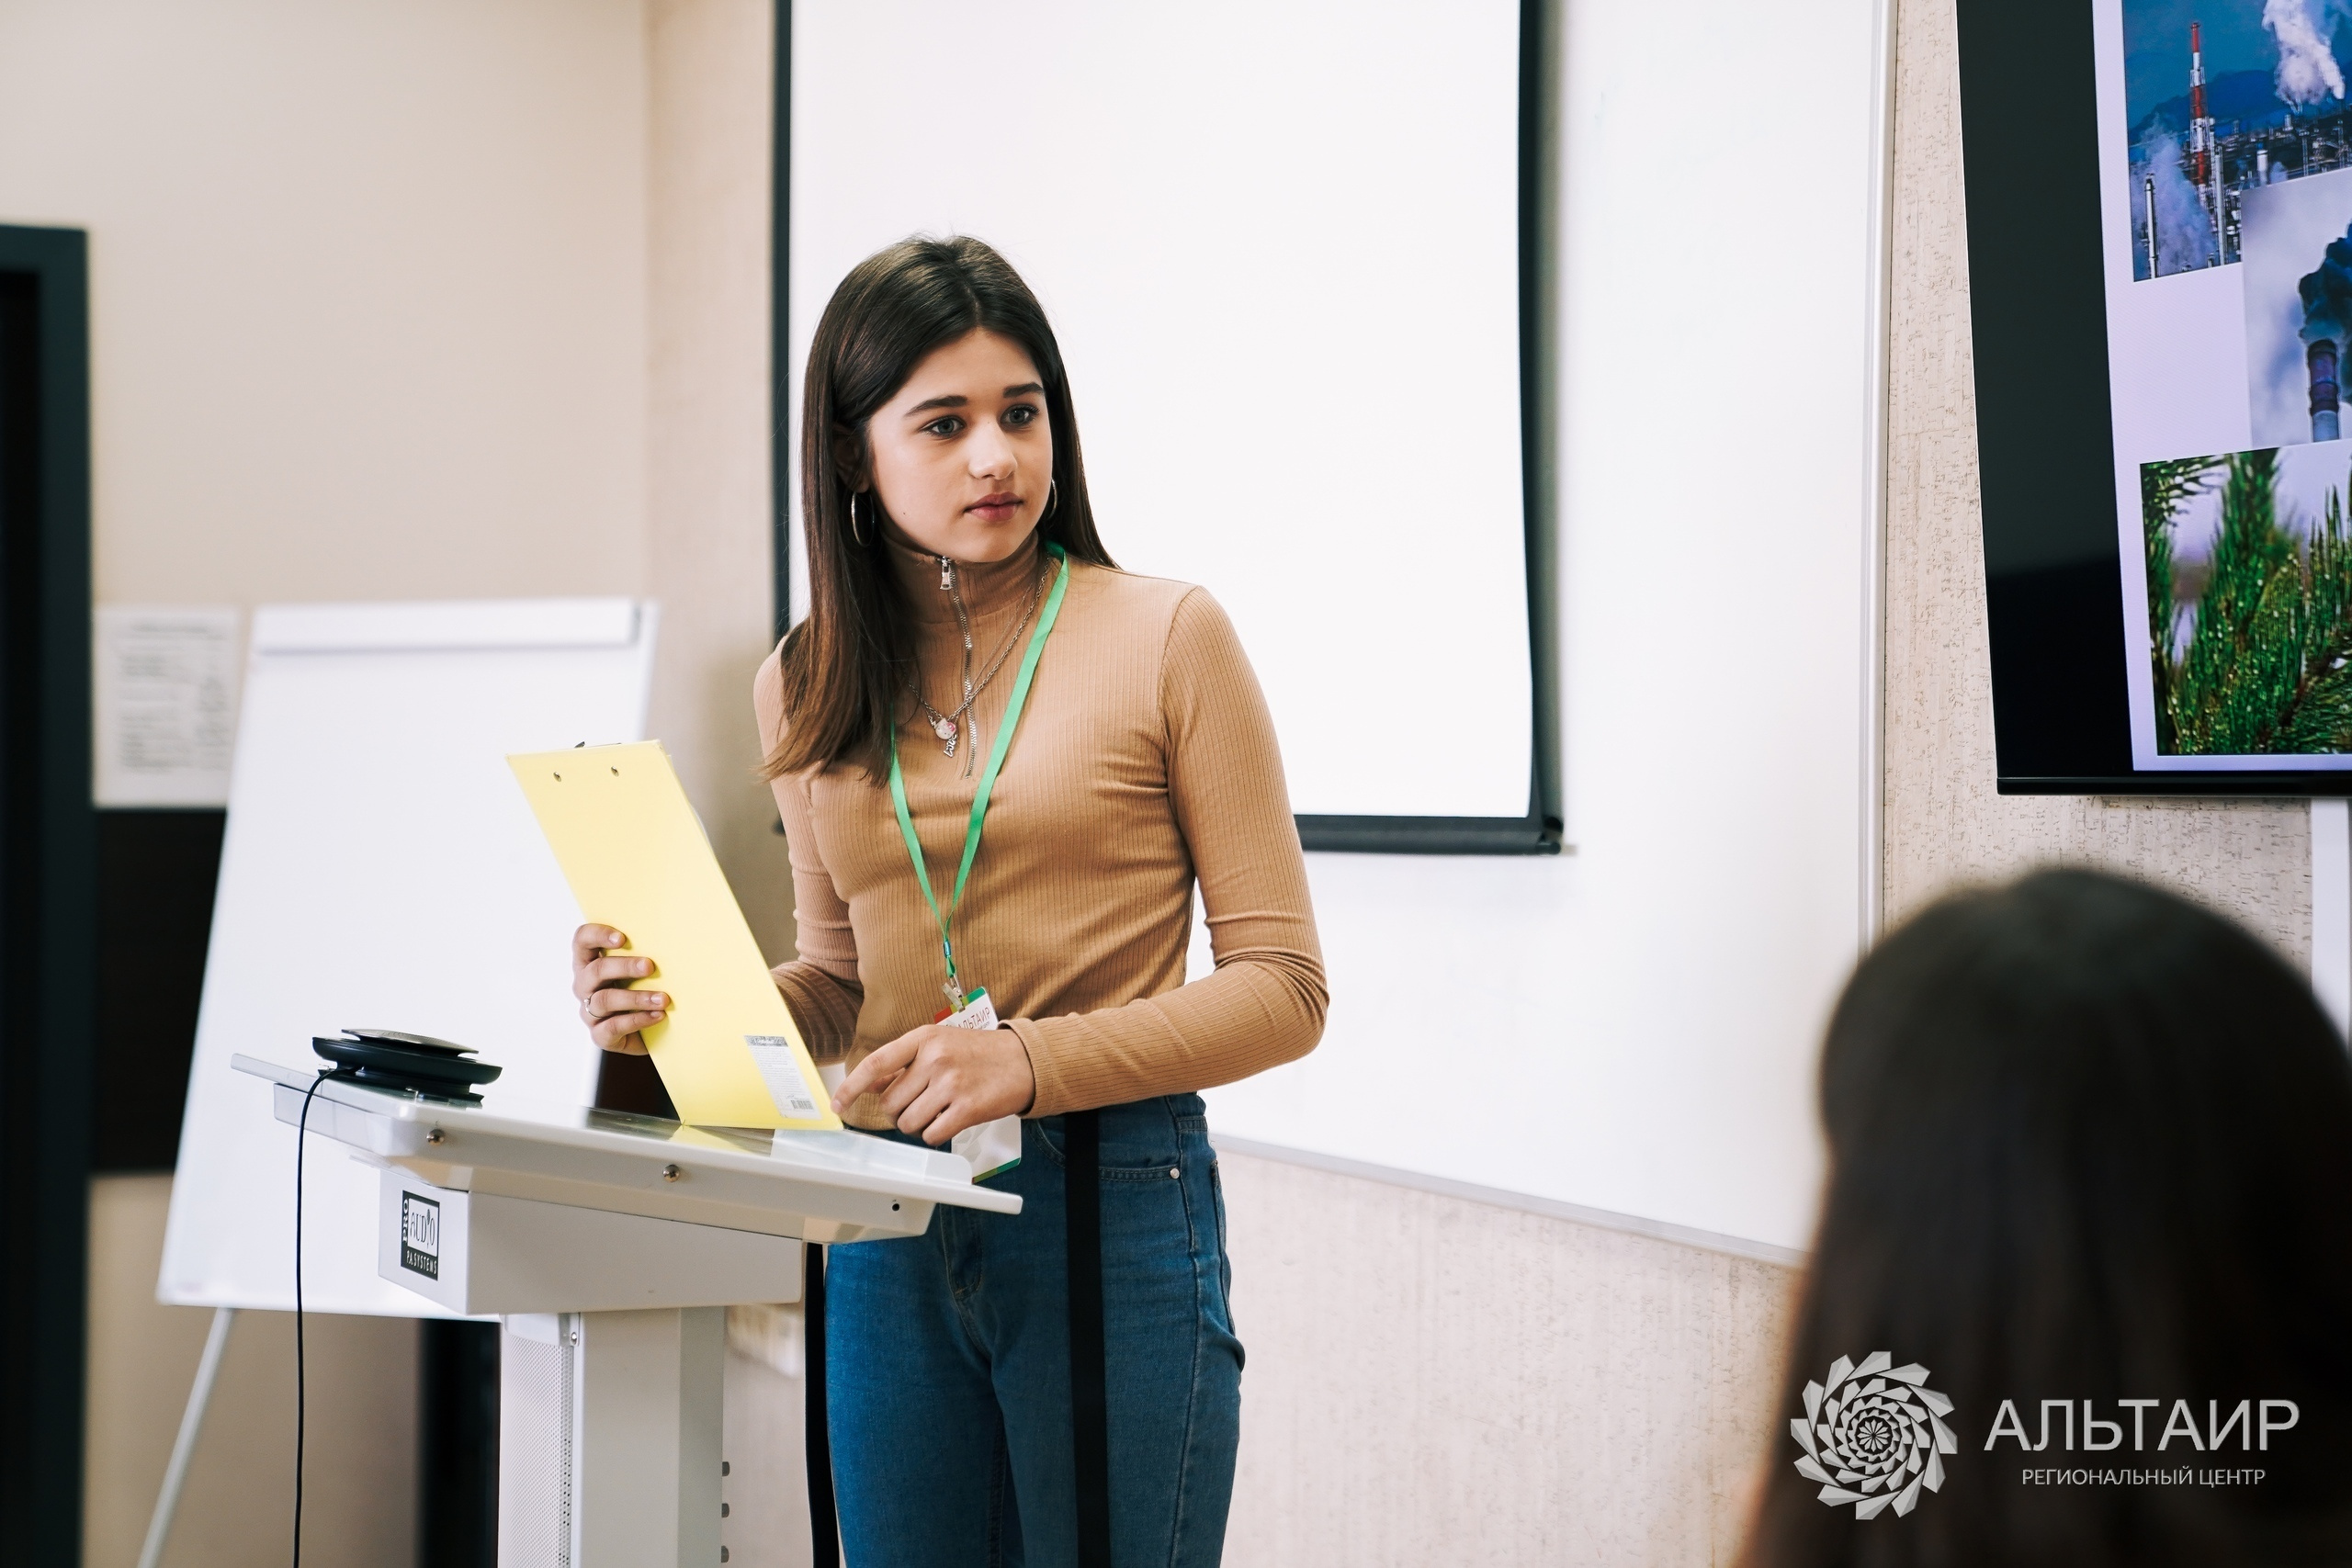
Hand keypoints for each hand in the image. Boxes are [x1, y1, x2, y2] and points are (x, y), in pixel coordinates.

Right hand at [571, 924, 667, 1054]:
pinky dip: (638, 1020)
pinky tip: (658, 1015)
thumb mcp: (640, 969)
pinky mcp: (599, 1035)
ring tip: (663, 998)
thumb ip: (643, 952)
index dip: (597, 935)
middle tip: (650, 966)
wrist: (650, 1032)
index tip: (622, 938)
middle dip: (625, 966)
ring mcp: (589, 1012)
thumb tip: (671, 938)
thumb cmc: (644, 989)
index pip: (582, 941)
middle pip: (596, 970)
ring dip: (636, 997)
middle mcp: (584, 985)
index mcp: (589, 962)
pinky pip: (613, 1027)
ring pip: (605, 1000)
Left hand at [833, 1023, 1036, 1144]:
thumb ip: (905, 1062)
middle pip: (891, 1103)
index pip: (876, 1064)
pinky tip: (950, 1120)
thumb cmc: (978, 1053)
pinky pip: (932, 1135)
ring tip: (939, 1110)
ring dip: (918, 1124)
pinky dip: (936, 1134)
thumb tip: (870, 1084)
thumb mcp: (940, 1044)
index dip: (851, 1087)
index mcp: (924, 1038)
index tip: (838, 1104)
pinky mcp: (967, 1108)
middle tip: (920, 1104)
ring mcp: (951, 1083)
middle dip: (899, 1112)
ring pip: (909, 1123)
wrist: (1024, 1060)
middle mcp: (935, 1058)